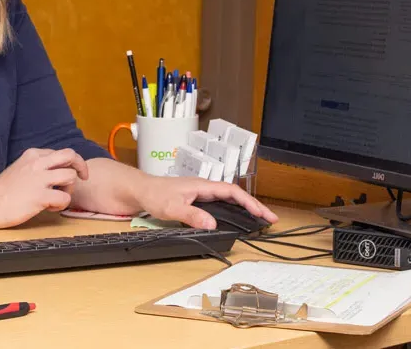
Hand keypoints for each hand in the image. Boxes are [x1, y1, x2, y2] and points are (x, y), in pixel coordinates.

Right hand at [0, 148, 89, 228]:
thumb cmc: (3, 190)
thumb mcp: (21, 168)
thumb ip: (38, 166)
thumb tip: (56, 169)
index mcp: (33, 154)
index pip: (61, 153)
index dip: (69, 164)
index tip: (68, 173)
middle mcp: (37, 163)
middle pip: (71, 155)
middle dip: (81, 166)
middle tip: (83, 177)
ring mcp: (39, 179)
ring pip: (71, 176)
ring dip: (70, 189)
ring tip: (58, 197)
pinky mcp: (39, 196)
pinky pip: (64, 197)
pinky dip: (62, 204)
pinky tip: (51, 208)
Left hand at [134, 175, 278, 229]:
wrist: (140, 190)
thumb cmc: (154, 194)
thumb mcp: (171, 207)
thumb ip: (191, 215)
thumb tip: (212, 224)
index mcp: (202, 186)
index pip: (232, 192)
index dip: (249, 202)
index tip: (263, 213)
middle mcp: (204, 188)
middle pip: (235, 196)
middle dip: (254, 206)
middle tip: (270, 219)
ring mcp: (201, 194)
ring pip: (229, 200)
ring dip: (245, 209)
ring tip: (259, 219)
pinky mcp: (197, 201)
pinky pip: (220, 205)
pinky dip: (232, 211)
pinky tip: (236, 219)